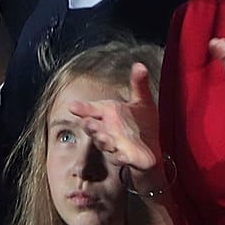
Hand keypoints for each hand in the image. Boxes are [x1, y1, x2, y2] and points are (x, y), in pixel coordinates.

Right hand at [71, 62, 166, 186]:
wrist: (151, 148)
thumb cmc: (142, 123)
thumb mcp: (142, 101)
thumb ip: (138, 84)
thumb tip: (140, 65)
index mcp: (107, 114)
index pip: (91, 109)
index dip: (82, 108)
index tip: (72, 107)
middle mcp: (107, 129)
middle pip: (93, 128)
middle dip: (90, 126)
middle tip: (89, 123)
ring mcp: (115, 145)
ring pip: (104, 144)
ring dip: (103, 141)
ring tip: (105, 137)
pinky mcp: (126, 158)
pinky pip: (120, 159)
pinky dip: (120, 158)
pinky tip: (122, 156)